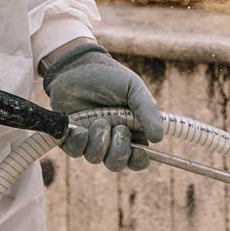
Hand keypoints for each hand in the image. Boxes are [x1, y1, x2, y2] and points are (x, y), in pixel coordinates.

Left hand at [42, 41, 163, 171]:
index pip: (137, 158)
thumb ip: (147, 111)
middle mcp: (111, 140)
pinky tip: (80, 129)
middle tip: (119, 129)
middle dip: (118, 150)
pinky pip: (75, 151)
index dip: (138, 160)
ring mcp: (90, 140)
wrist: (79, 66)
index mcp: (131, 132)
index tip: (139, 151)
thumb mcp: (134, 89)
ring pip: (96, 158)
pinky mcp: (71, 137)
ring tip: (98, 120)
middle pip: (117, 163)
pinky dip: (79, 143)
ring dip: (99, 141)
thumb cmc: (110, 77)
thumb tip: (158, 138)